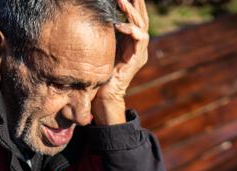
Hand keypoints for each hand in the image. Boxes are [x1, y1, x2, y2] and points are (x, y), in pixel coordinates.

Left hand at [91, 0, 149, 123]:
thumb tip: (94, 11)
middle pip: (141, 15)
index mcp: (130, 39)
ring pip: (141, 24)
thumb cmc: (99, 72)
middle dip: (135, 1)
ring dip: (131, 11)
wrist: (103, 95)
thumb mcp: (102, 46)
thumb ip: (104, 31)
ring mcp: (139, 51)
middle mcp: (138, 43)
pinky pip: (140, 39)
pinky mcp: (137, 59)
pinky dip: (130, 30)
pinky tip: (118, 24)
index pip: (134, 14)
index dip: (131, 1)